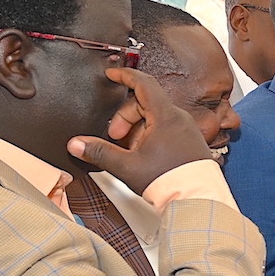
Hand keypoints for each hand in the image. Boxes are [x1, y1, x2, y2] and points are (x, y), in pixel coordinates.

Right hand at [68, 67, 212, 193]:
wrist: (198, 201)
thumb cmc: (169, 182)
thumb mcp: (127, 166)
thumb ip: (99, 152)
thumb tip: (77, 144)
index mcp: (166, 116)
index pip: (144, 83)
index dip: (125, 76)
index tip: (112, 74)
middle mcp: (180, 119)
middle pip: (145, 104)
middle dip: (125, 118)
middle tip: (115, 138)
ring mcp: (188, 130)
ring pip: (155, 118)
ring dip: (137, 129)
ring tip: (130, 151)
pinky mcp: (191, 142)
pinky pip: (167, 130)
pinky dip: (151, 136)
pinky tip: (144, 155)